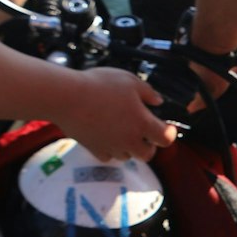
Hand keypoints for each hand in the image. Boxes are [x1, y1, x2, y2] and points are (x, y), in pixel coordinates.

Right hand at [53, 67, 178, 163]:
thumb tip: (157, 101)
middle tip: (144, 133)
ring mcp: (111, 147)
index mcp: (142, 123)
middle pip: (147, 154)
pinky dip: (110, 149)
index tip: (167, 127)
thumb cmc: (99, 85)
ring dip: (129, 147)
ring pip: (127, 156)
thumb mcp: (129, 80)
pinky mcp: (94, 149)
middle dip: (149, 145)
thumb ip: (148, 92)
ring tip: (122, 130)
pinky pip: (107, 156)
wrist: (67, 97)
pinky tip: (106, 135)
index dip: (169, 133)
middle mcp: (129, 140)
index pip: (166, 138)